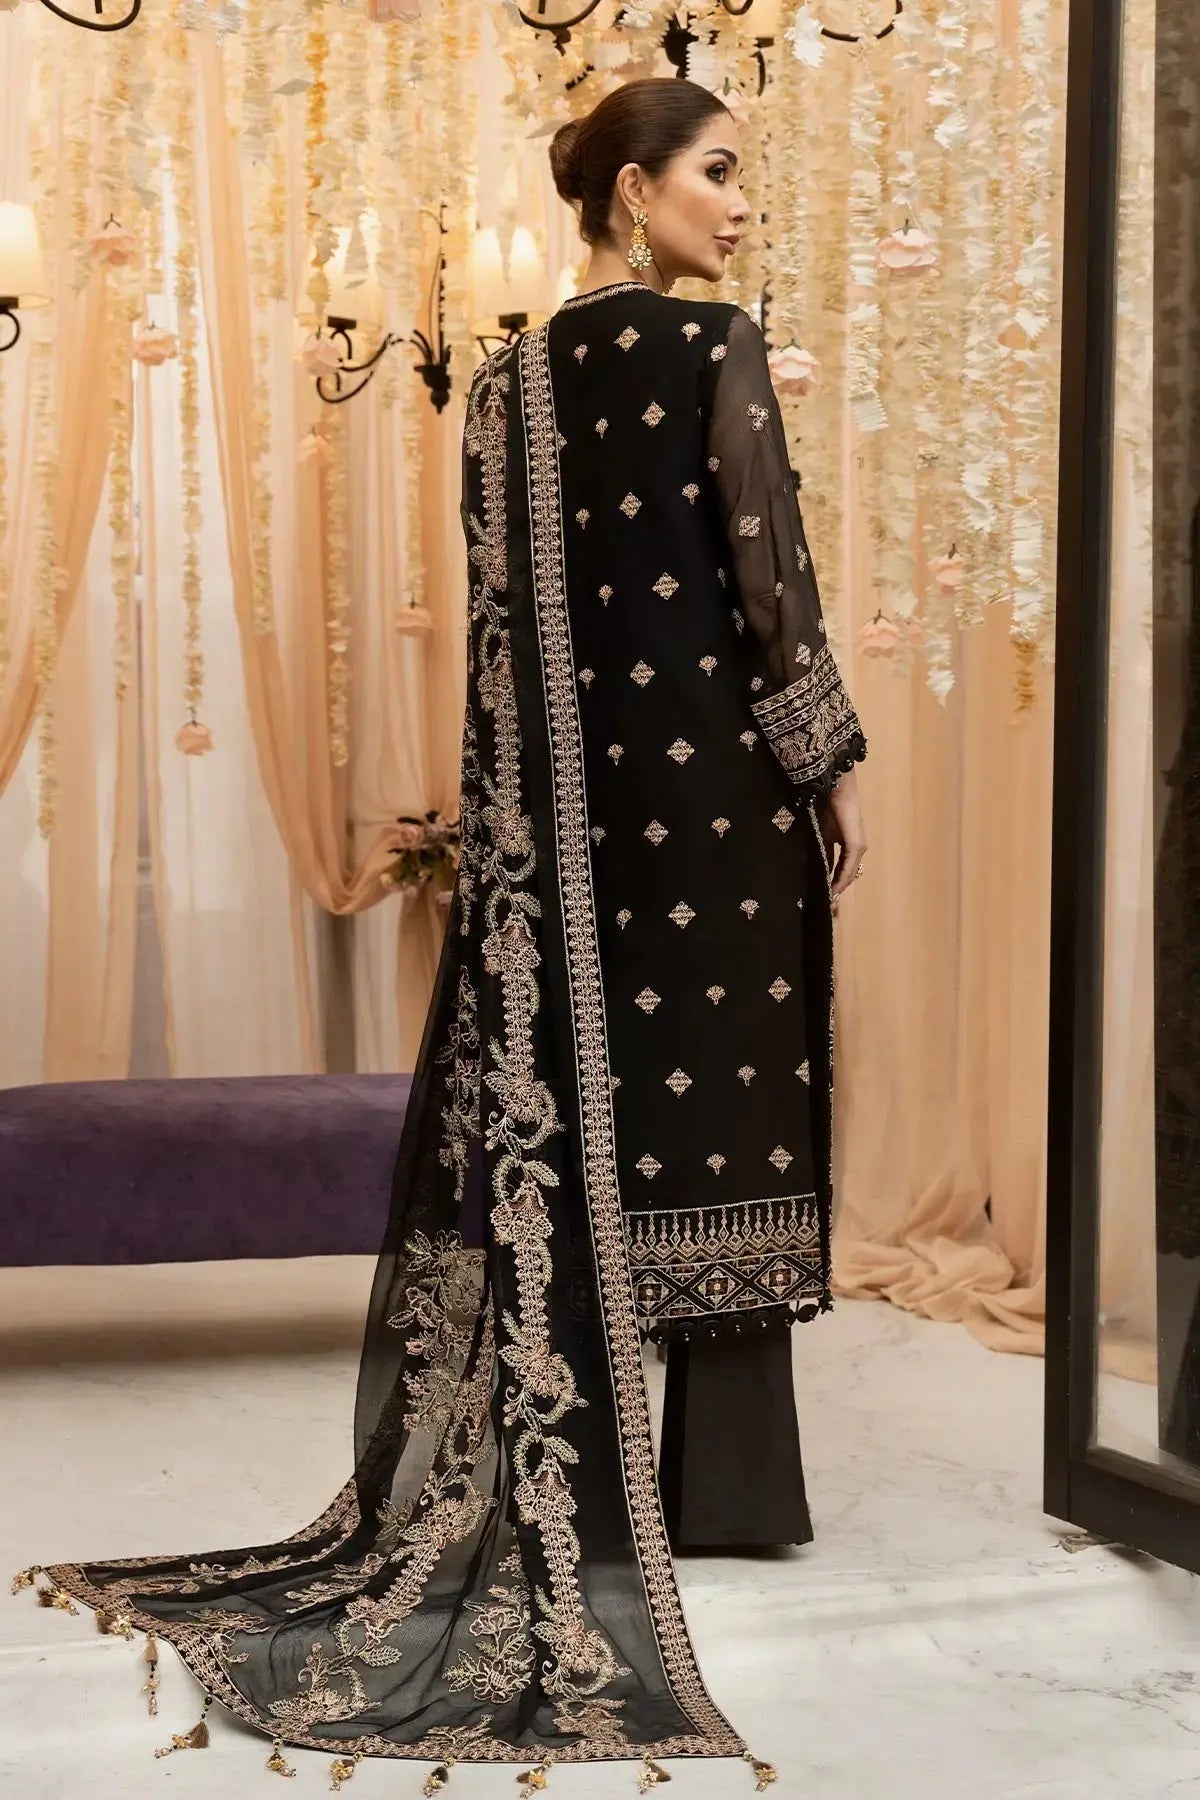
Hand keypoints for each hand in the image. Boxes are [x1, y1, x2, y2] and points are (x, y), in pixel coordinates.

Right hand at [817, 767, 866, 900]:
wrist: (834, 787)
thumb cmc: (824, 804)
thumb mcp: (819, 831)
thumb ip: (819, 847)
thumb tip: (810, 861)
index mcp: (846, 842)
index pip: (840, 867)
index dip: (832, 880)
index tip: (823, 894)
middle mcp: (855, 846)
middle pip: (847, 873)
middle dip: (836, 887)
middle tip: (826, 902)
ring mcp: (857, 846)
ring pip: (849, 873)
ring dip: (839, 886)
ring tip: (829, 899)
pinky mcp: (855, 845)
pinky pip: (848, 867)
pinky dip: (841, 879)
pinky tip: (833, 888)